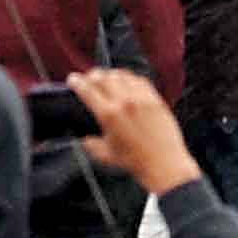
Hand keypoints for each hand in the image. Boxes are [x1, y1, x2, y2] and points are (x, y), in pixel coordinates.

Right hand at [68, 70, 202, 195]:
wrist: (164, 163)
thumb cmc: (135, 161)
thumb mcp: (104, 154)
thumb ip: (90, 144)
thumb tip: (85, 138)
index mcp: (108, 115)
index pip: (88, 90)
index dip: (77, 82)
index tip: (73, 79)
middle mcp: (125, 103)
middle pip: (104, 77)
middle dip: (92, 75)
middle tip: (89, 77)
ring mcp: (143, 99)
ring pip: (123, 75)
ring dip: (111, 74)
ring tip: (106, 77)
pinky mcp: (157, 100)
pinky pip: (141, 81)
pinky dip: (131, 78)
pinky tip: (128, 82)